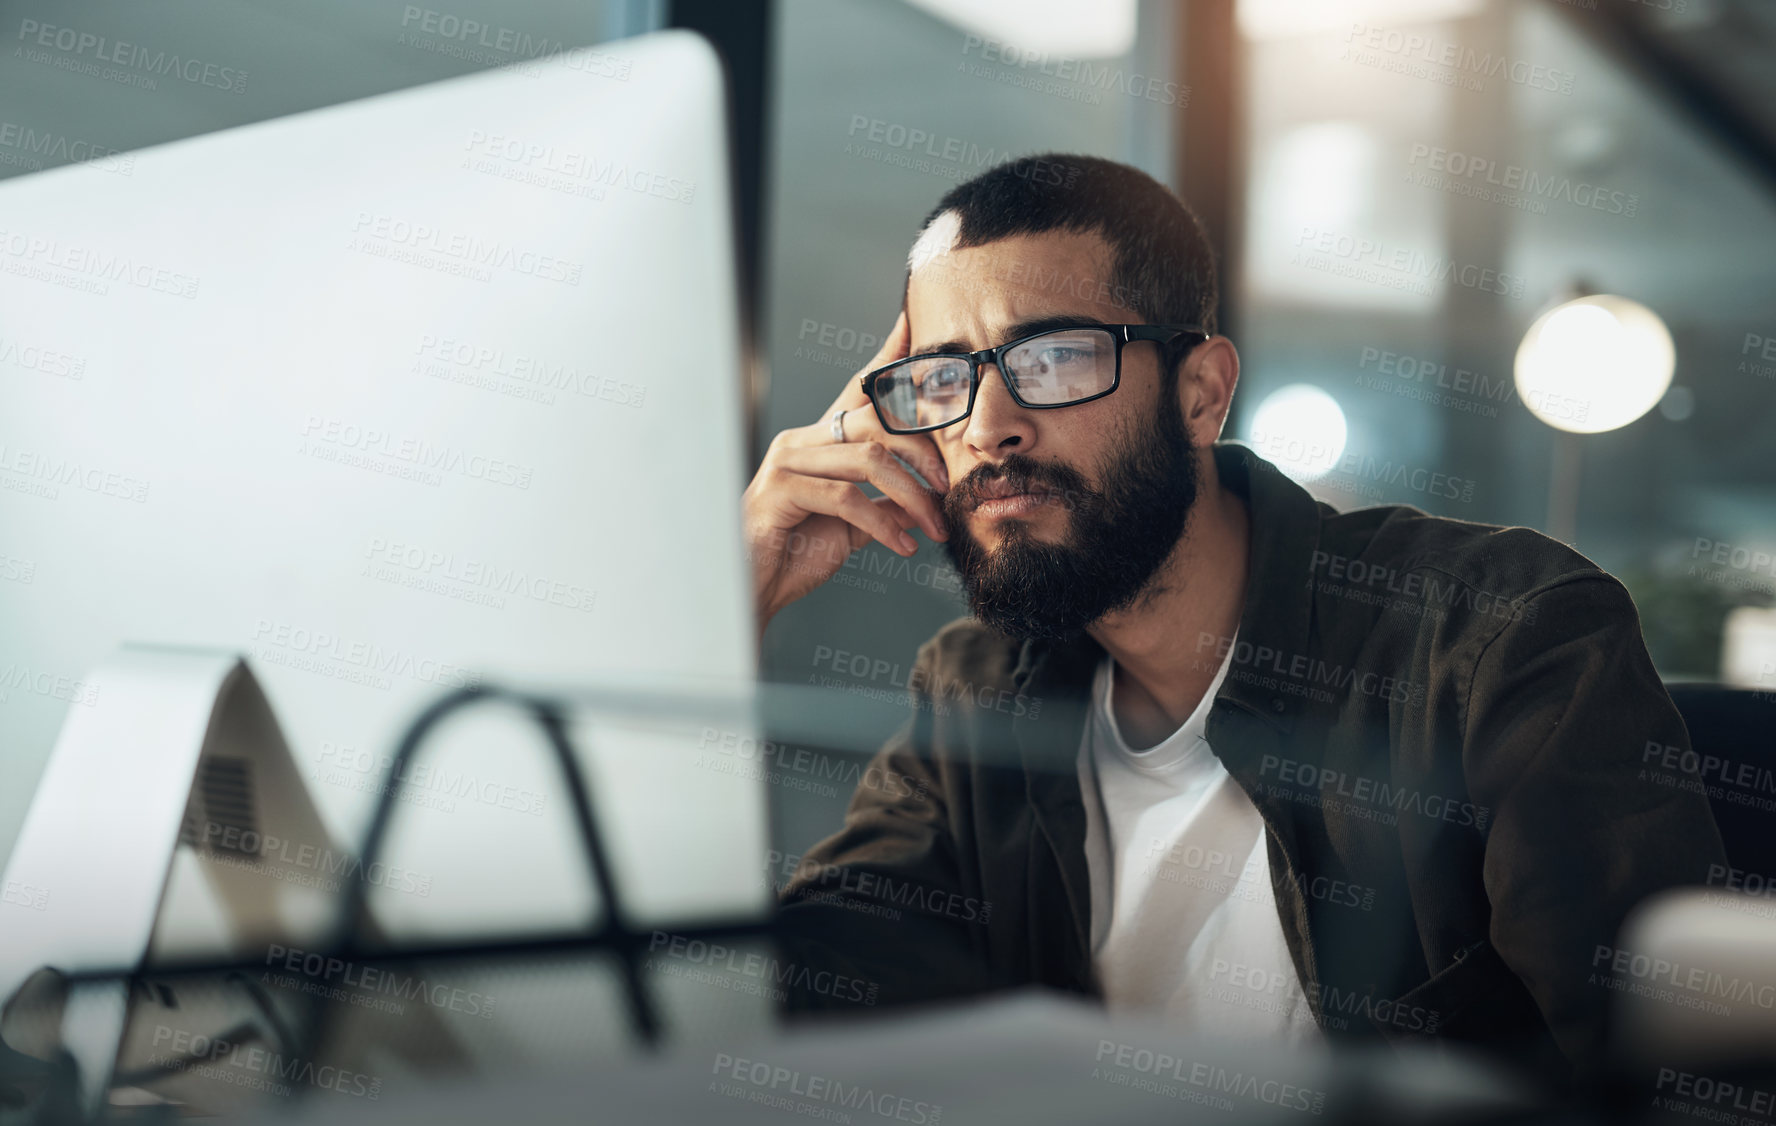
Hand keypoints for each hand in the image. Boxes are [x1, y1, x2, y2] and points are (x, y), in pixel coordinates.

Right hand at [743, 310, 950, 637]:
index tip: (912, 326)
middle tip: (947, 488)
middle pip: (876, 422)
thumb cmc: (795, 554)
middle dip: (922, 454)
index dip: (886, 358)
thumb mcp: (851, 526)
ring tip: (933, 526)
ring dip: (912, 496)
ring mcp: (788, 461)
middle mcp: (801, 441)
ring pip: (869, 460)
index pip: (858, 391)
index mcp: (819, 441)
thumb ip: (884, 506)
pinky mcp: (782, 490)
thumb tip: (924, 502)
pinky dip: (884, 525)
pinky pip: (847, 497)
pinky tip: (902, 546)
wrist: (753, 589)